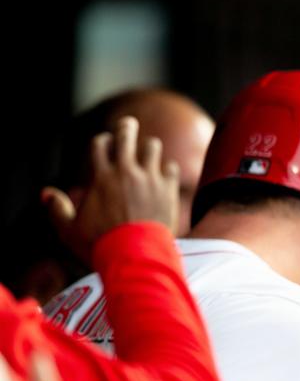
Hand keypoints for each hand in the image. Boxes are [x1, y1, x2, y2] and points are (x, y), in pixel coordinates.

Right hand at [42, 116, 179, 262]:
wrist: (135, 256)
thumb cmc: (100, 244)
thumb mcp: (69, 230)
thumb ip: (57, 209)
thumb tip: (46, 193)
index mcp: (101, 177)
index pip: (99, 144)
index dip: (102, 140)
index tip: (105, 142)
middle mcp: (126, 172)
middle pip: (126, 135)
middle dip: (126, 127)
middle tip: (128, 124)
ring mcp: (149, 178)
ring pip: (152, 146)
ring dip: (149, 148)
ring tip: (148, 151)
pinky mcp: (168, 188)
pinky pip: (171, 167)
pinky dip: (167, 170)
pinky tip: (164, 176)